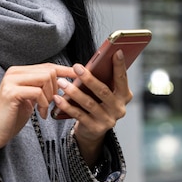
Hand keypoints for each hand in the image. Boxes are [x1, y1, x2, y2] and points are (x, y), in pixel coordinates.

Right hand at [0, 63, 76, 155]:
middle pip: (49, 71)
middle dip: (56, 89)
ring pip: (45, 78)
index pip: (47, 66)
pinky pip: (38, 92)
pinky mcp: (11, 92)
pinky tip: (40, 114)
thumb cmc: (12, 117)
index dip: (64, 70)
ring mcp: (11, 81)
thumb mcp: (29, 98)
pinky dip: (43, 104)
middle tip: (51, 104)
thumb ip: (40, 87)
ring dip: (50, 97)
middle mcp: (13, 72)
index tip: (79, 75)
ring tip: (44, 110)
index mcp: (18, 72)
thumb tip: (63, 81)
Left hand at [53, 50, 132, 165]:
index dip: (120, 65)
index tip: (116, 51)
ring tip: (61, 82)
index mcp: (124, 96)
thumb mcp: (102, 91)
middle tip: (76, 67)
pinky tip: (57, 98)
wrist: (93, 129)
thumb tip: (92, 63)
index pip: (122, 79)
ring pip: (89, 103)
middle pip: (103, 91)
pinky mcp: (95, 128)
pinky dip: (67, 106)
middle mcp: (119, 108)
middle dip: (89, 78)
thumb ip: (101, 79)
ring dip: (73, 91)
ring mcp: (108, 120)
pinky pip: (78, 115)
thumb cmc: (97, 102)